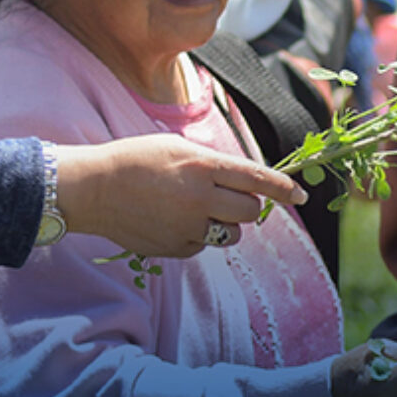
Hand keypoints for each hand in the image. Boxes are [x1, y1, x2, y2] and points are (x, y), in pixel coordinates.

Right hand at [50, 136, 305, 258]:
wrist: (94, 188)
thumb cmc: (136, 160)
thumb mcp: (178, 148)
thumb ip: (214, 164)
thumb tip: (247, 181)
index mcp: (202, 166)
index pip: (256, 179)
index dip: (283, 189)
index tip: (302, 197)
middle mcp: (199, 198)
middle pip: (250, 212)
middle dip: (249, 206)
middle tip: (232, 198)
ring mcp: (187, 227)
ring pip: (231, 233)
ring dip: (225, 222)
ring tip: (197, 208)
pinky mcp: (175, 249)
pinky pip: (203, 245)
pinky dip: (197, 235)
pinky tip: (173, 220)